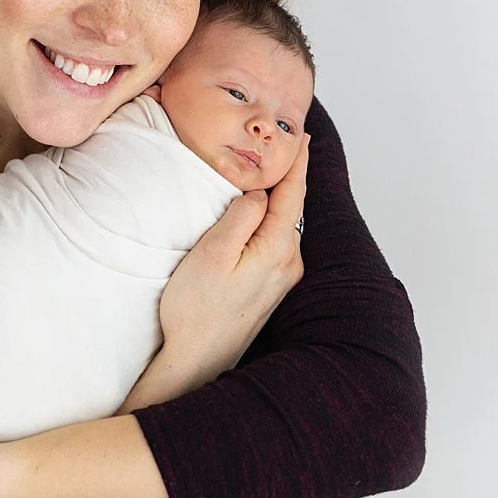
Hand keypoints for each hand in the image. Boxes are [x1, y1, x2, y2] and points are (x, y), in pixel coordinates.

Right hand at [154, 134, 309, 390]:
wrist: (195, 362)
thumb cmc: (196, 309)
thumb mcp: (213, 253)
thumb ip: (241, 217)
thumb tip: (261, 194)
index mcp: (278, 249)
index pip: (293, 193)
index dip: (297, 161)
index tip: (302, 135)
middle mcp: (289, 264)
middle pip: (291, 208)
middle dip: (287, 177)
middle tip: (283, 144)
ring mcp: (281, 279)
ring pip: (283, 227)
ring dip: (277, 201)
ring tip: (268, 175)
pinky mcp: (269, 290)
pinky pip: (275, 244)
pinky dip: (270, 223)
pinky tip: (257, 217)